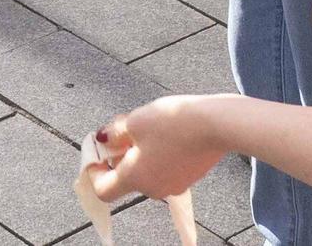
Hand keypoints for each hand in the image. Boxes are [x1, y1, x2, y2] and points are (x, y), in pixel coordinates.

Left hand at [88, 97, 226, 204]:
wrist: (217, 125)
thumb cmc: (173, 122)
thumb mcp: (135, 120)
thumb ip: (115, 132)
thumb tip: (104, 138)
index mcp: (135, 178)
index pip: (104, 191)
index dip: (95, 173)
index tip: (98, 153)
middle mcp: (153, 188)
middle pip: (127, 178)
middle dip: (121, 154)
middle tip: (124, 128)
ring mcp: (174, 184)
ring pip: (148, 170)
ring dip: (141, 152)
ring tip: (149, 125)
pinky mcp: (190, 175)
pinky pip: (166, 167)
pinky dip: (160, 153)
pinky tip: (169, 131)